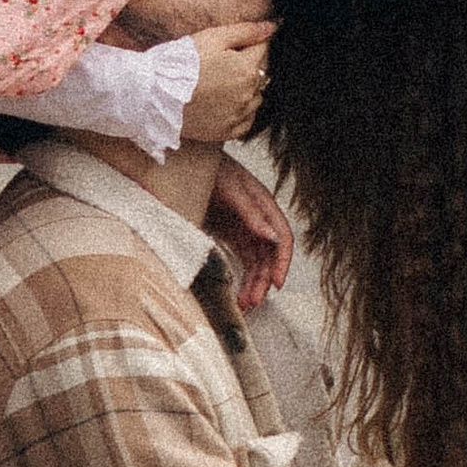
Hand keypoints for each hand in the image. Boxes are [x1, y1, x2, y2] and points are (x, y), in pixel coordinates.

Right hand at [183, 21, 273, 147]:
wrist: (153, 96)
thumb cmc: (180, 64)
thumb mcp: (211, 37)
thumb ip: (246, 31)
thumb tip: (273, 26)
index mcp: (247, 68)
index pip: (263, 48)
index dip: (250, 43)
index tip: (234, 45)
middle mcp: (249, 93)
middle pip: (261, 73)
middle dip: (249, 65)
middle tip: (221, 64)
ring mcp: (239, 115)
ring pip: (256, 97)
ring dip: (247, 89)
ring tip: (220, 84)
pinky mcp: (228, 131)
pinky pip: (247, 120)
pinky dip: (241, 111)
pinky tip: (223, 103)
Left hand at [207, 154, 292, 308]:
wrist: (184, 163)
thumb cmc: (211, 169)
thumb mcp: (232, 189)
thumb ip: (252, 214)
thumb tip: (273, 238)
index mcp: (264, 206)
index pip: (283, 238)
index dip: (282, 261)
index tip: (276, 283)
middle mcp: (258, 220)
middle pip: (269, 256)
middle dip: (264, 280)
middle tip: (253, 301)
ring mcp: (244, 228)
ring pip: (256, 262)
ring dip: (253, 283)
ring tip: (245, 304)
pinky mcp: (229, 235)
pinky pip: (241, 260)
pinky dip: (241, 277)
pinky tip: (237, 292)